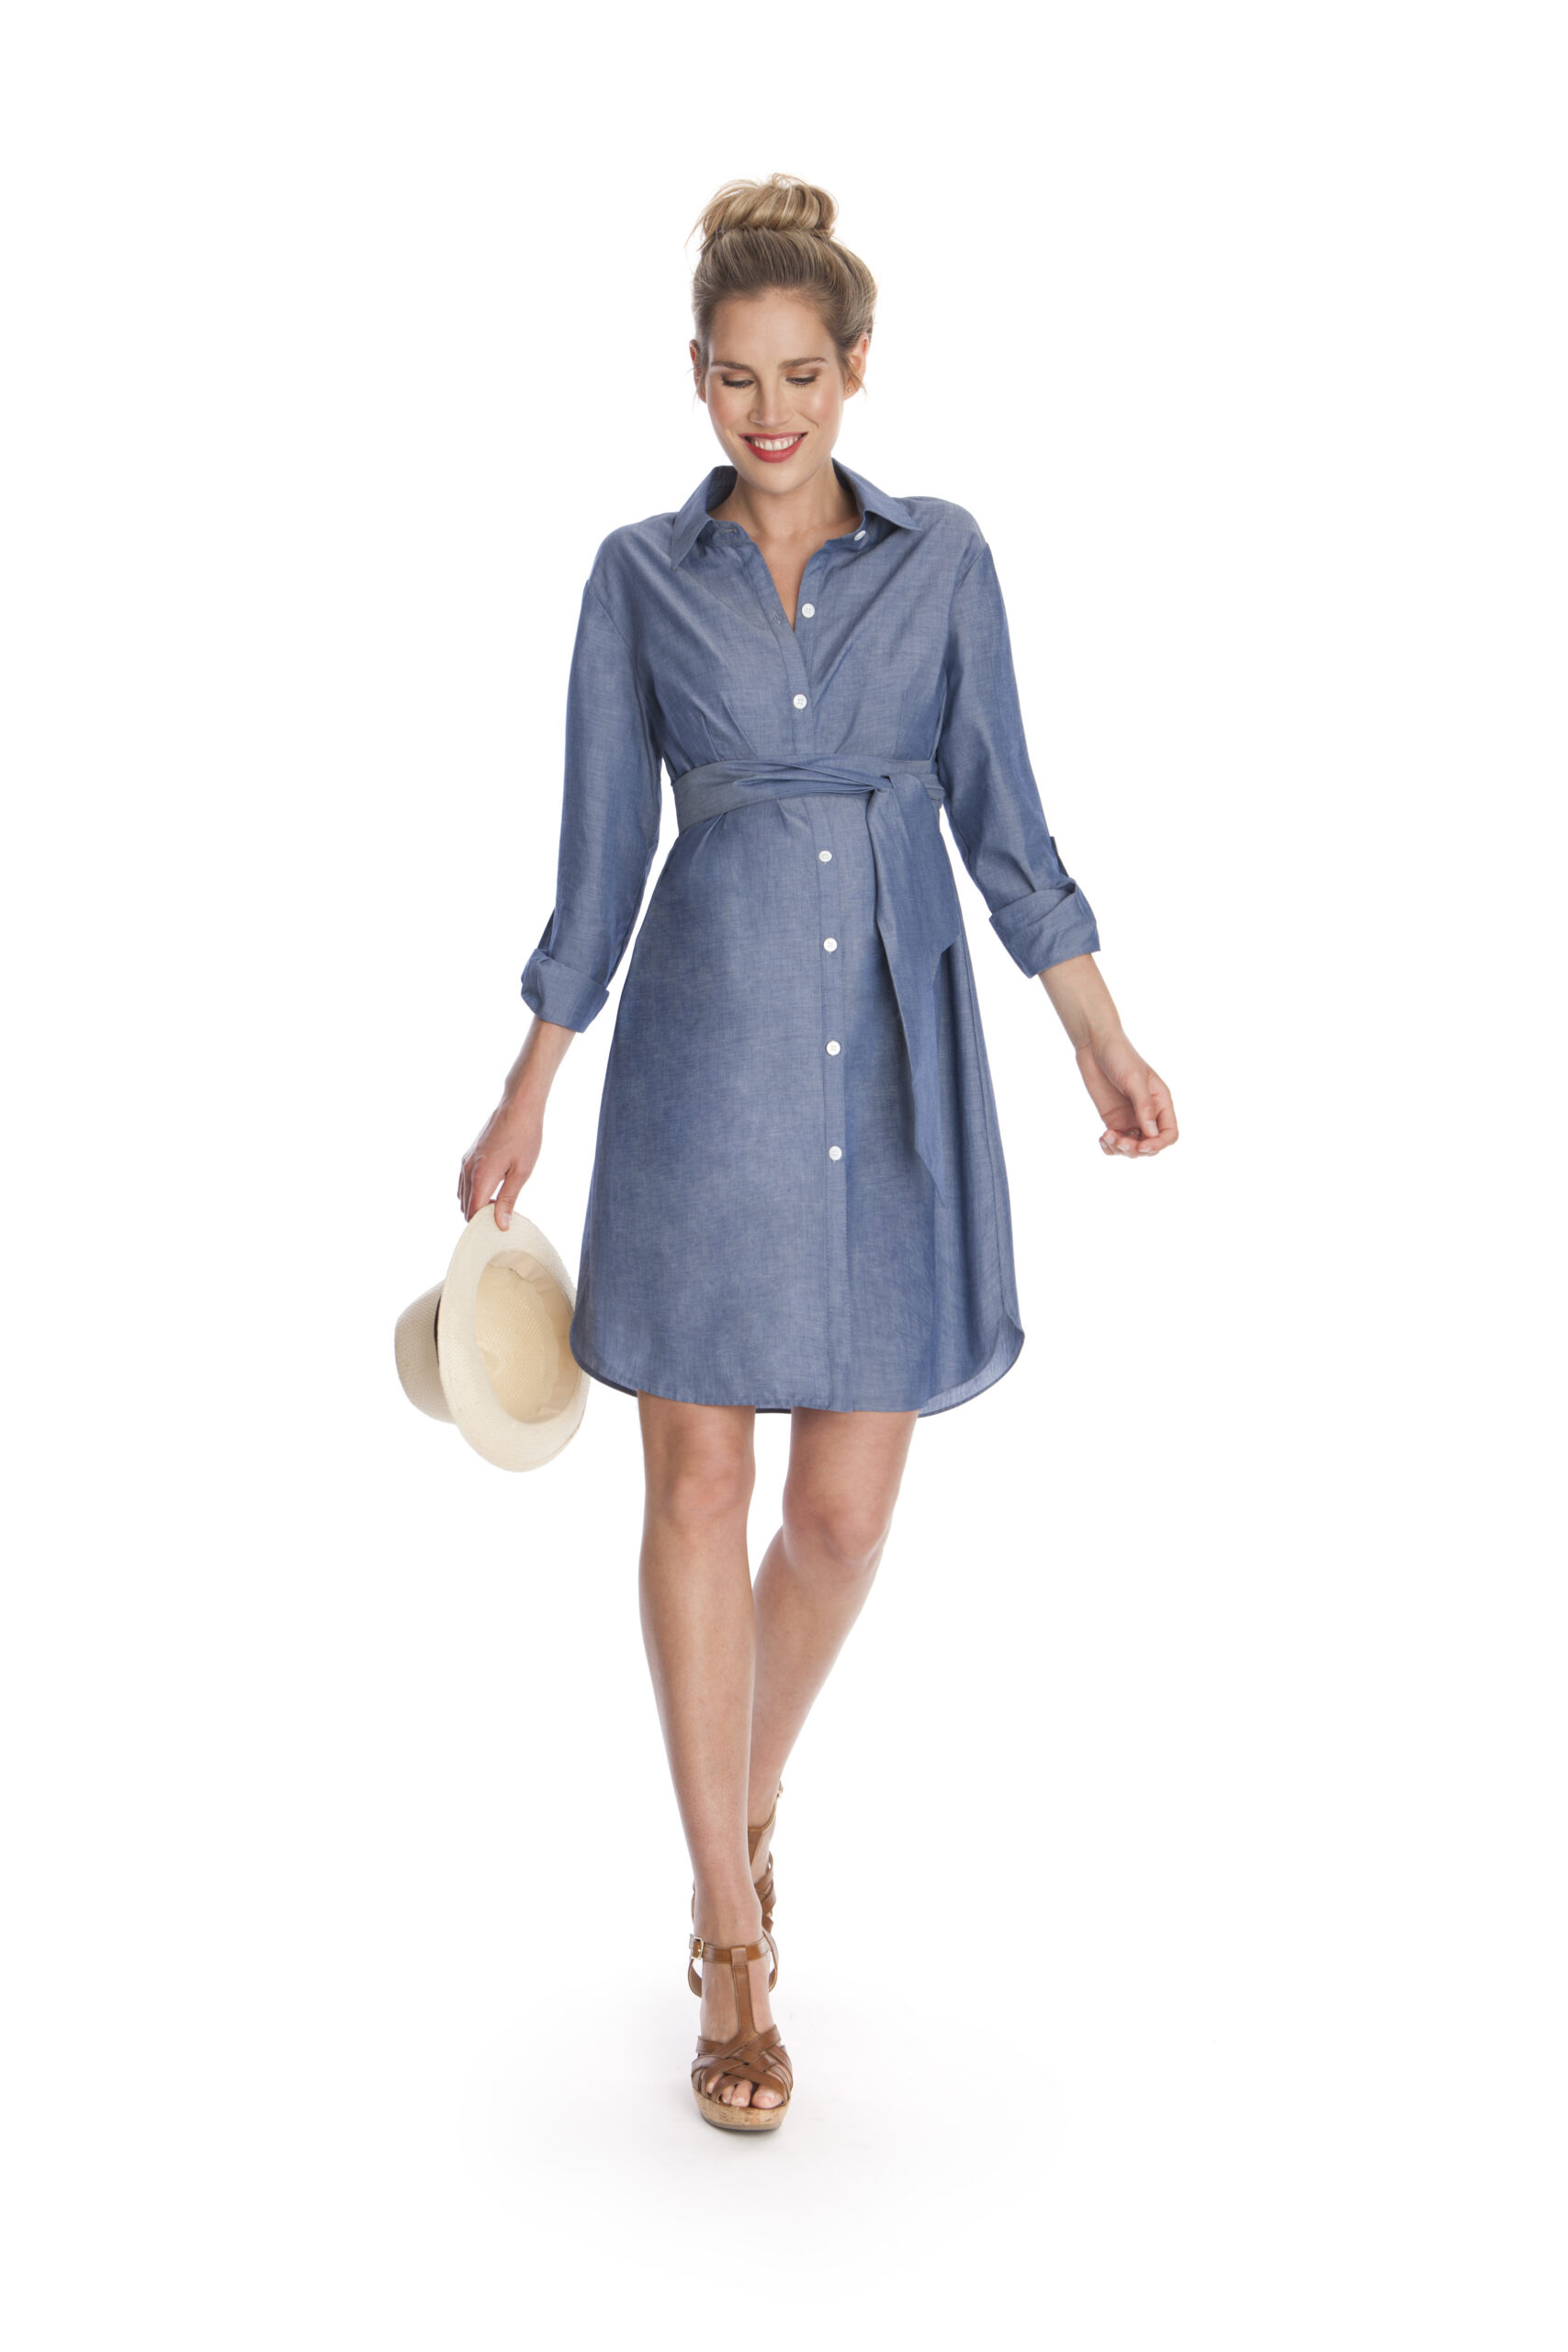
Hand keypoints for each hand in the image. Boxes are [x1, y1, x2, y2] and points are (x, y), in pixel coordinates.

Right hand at [458, 1090, 543, 1227]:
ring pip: (462, 1194)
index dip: (484, 1223)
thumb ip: (508, 1200)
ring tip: (500, 1200)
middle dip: (480, 1215)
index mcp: (480, 1176)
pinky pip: (464, 1182)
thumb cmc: (525, 1137)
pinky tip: (493, 1187)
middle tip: (503, 1213)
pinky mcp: (469, 1155)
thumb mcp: (522, 1172)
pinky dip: (473, 1191)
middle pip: (465, 1206)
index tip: (501, 1224)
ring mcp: (466, 1161)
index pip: (472, 1212)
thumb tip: (501, 1224)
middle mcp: (467, 1170)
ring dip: (476, 1203)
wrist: (518, 1106)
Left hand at [1076, 1032, 1178, 1157]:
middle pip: (1151, 1144)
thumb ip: (1144, 1107)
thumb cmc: (1119, 1056)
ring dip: (1121, 1149)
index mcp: (1161, 1102)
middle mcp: (1148, 1113)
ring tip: (1107, 1137)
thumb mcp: (1134, 1080)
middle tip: (1120, 1141)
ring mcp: (1130, 1118)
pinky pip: (1116, 1142)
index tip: (1142, 1145)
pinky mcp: (1113, 1119)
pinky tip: (1102, 1138)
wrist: (1095, 1045)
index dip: (1159, 1144)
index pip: (1169, 1133)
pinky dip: (1110, 1147)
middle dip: (1137, 1149)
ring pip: (1133, 1147)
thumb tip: (1152, 1134)